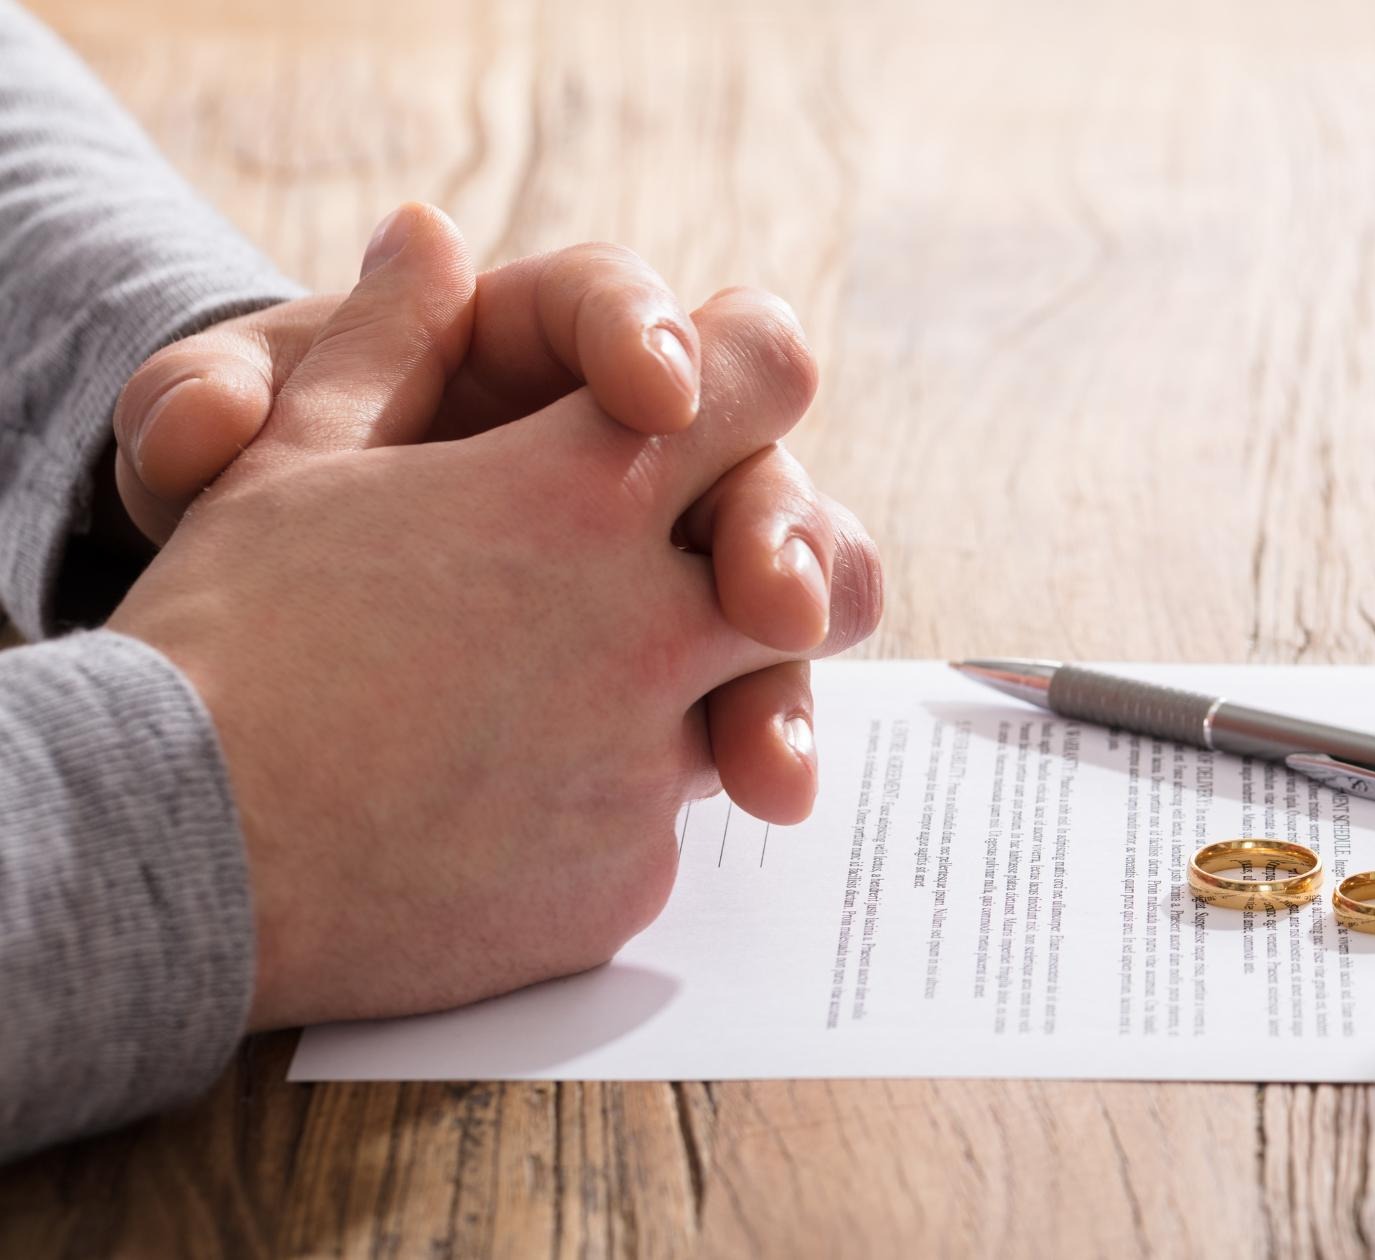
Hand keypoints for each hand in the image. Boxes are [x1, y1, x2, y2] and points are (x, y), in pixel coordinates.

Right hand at [108, 208, 881, 1028]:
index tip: (710, 400)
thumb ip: (389, 343)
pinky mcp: (626, 886)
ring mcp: (647, 768)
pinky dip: (599, 814)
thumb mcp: (291, 458)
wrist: (168, 854)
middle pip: (800, 569)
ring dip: (670, 698)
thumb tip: (430, 239)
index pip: (767, 384)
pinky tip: (494, 810)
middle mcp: (647, 626)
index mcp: (582, 493)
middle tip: (685, 577)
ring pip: (730, 709)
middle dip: (755, 563)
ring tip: (529, 708)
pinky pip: (657, 828)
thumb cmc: (224, 636)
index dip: (747, 378)